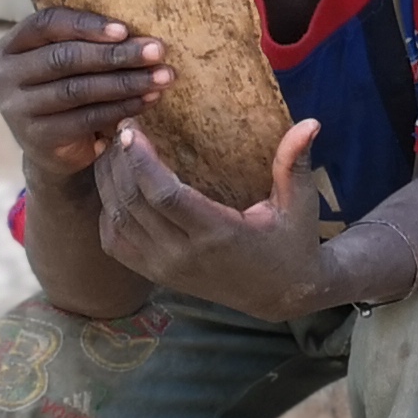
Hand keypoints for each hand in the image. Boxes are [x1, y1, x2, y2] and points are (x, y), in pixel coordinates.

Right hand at [0, 7, 169, 176]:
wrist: (52, 145)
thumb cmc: (68, 87)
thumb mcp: (69, 62)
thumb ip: (89, 43)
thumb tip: (142, 35)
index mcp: (11, 45)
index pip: (46, 23)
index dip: (86, 24)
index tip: (125, 30)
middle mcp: (5, 75)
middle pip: (65, 57)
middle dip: (116, 54)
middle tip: (157, 51)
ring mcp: (16, 107)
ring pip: (77, 89)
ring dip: (126, 82)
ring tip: (162, 76)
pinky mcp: (36, 136)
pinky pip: (86, 117)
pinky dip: (122, 107)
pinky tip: (148, 99)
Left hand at [91, 117, 330, 318]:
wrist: (281, 295)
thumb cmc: (293, 243)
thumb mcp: (301, 204)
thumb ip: (296, 163)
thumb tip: (310, 123)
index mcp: (219, 234)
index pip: (165, 195)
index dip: (141, 161)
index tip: (131, 129)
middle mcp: (184, 254)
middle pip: (133, 203)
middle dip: (118, 162)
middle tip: (118, 128)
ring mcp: (165, 267)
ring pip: (119, 219)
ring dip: (108, 183)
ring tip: (111, 150)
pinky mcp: (156, 274)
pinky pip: (116, 241)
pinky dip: (109, 211)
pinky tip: (115, 186)